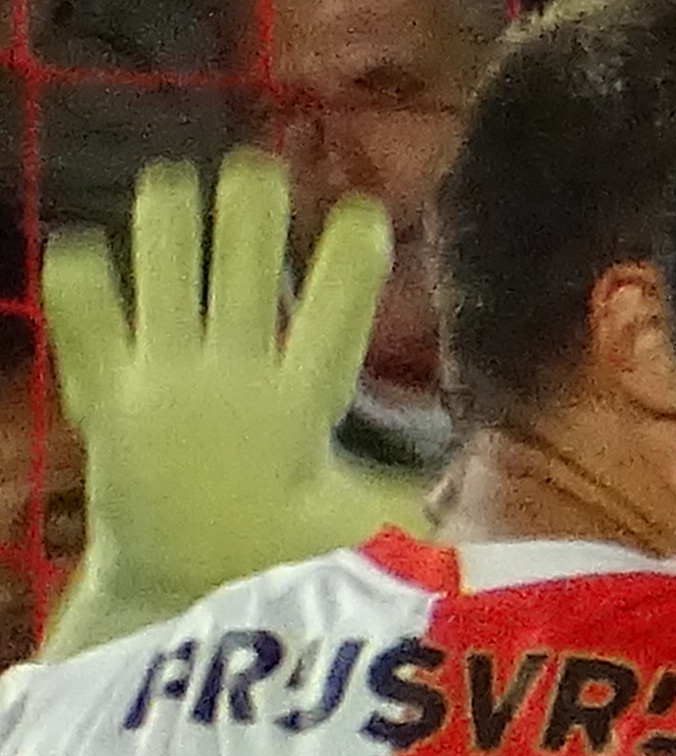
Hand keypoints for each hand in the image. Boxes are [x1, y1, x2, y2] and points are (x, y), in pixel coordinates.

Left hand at [40, 155, 423, 649]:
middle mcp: (224, 379)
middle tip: (255, 163)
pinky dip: (78, 277)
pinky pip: (81, 317)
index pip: (334, 314)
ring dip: (166, 219)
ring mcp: (154, 380)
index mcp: (296, 407)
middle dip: (248, 205)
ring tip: (173, 180)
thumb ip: (425, 503)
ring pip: (158, 270)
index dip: (352, 256)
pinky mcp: (99, 391)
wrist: (167, 592)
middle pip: (237, 265)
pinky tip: (79, 240)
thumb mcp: (359, 531)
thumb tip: (516, 502)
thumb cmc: (274, 557)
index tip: (361, 210)